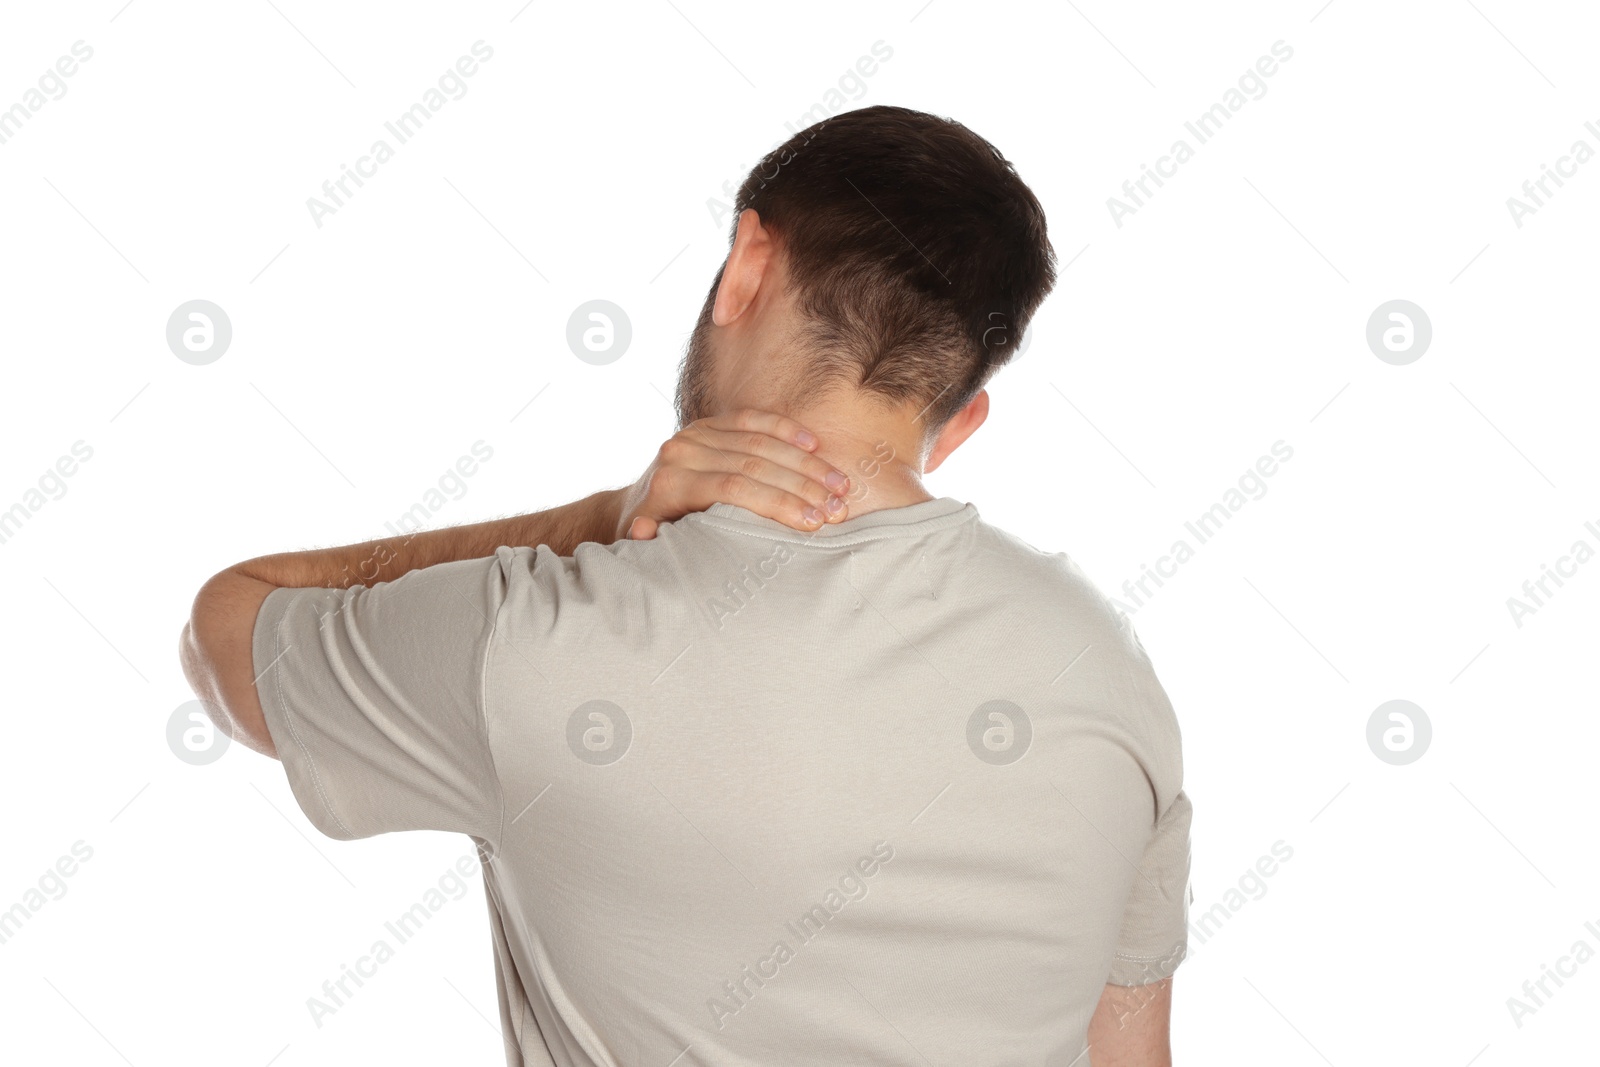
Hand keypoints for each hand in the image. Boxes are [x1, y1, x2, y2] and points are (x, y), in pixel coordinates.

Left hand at [616, 410, 850, 539]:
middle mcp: (682, 452)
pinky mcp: (709, 424)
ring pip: (759, 442)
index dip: (777, 503)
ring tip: (840, 486)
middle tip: (838, 508)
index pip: (734, 488)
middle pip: (753, 464)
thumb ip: (649, 544)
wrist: (632, 505)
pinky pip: (752, 419)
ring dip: (805, 463)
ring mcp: (696, 434)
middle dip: (802, 486)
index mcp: (670, 483)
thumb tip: (644, 533)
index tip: (813, 522)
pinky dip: (785, 430)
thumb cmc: (654, 536)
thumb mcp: (648, 546)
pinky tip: (815, 444)